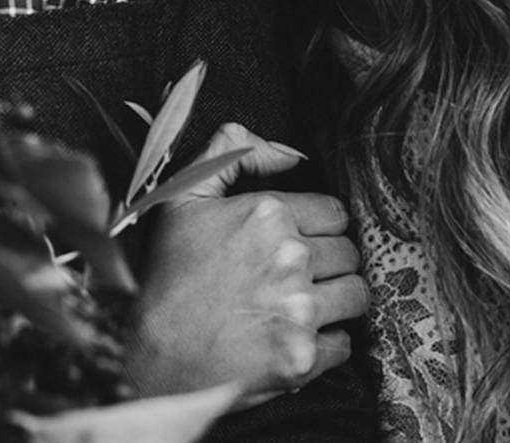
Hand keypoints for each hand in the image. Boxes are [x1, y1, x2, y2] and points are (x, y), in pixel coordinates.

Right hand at [124, 123, 368, 404]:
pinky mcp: (302, 357)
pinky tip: (292, 336)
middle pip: (349, 253)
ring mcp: (298, 311)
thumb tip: (290, 153)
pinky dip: (325, 343)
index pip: (335, 213)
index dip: (316, 226)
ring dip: (335, 300)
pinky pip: (344, 343)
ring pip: (356, 294)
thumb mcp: (184, 197)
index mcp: (268, 215)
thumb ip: (232, 153)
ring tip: (299, 305)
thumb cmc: (169, 274)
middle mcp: (290, 259)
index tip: (295, 243)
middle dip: (327, 262)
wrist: (152, 352)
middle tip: (294, 277)